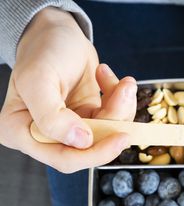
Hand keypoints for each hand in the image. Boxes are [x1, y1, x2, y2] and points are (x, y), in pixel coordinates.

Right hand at [0, 7, 136, 172]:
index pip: (63, 158)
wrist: (58, 33)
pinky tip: (107, 76)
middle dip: (114, 124)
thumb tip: (80, 141)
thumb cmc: (43, 51)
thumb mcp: (39, 79)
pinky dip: (120, 99)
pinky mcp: (88, 118)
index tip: (119, 135)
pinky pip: (113, 119)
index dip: (95, 153)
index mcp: (22, 133)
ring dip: (121, 108)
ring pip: (107, 134)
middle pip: (91, 149)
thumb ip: (52, 116)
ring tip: (123, 82)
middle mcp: (45, 136)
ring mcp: (70, 128)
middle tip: (126, 96)